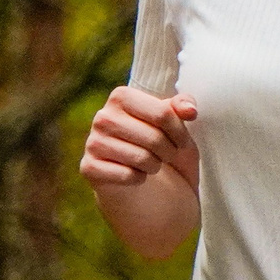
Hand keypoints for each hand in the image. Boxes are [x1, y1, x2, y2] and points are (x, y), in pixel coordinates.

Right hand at [80, 86, 200, 190]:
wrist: (141, 182)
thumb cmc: (160, 146)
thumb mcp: (176, 124)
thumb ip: (182, 108)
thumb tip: (190, 110)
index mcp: (121, 96)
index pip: (163, 114)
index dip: (180, 133)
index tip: (182, 142)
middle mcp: (103, 116)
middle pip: (154, 138)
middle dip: (169, 152)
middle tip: (167, 156)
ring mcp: (93, 142)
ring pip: (142, 159)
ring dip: (154, 166)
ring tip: (151, 163)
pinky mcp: (89, 167)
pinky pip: (128, 175)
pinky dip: (139, 179)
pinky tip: (135, 174)